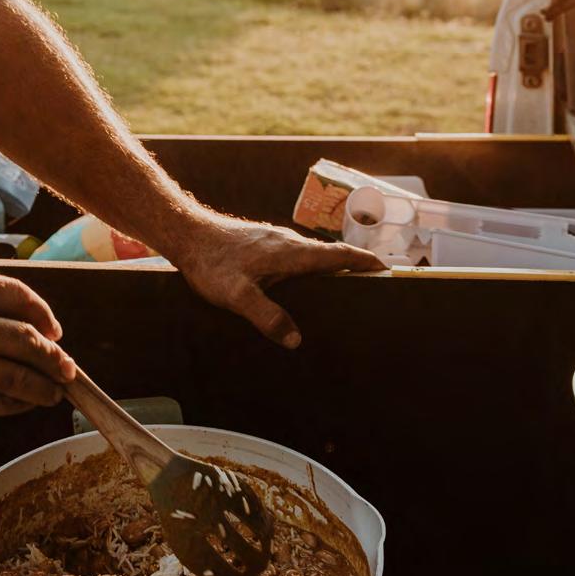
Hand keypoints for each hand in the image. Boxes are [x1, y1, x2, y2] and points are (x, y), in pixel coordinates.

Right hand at [0, 270, 75, 434]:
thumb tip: (7, 316)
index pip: (21, 299)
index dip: (43, 316)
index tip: (54, 331)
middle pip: (29, 341)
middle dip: (53, 358)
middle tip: (66, 368)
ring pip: (19, 379)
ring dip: (42, 387)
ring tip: (52, 392)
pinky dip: (14, 406)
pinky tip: (20, 405)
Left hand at [168, 211, 385, 348]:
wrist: (187, 235)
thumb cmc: (212, 263)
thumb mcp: (238, 296)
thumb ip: (267, 317)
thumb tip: (296, 340)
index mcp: (291, 252)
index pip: (338, 255)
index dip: (364, 263)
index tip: (387, 270)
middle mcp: (288, 242)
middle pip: (330, 255)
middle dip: (353, 268)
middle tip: (373, 285)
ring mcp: (275, 241)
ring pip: (312, 255)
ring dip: (331, 267)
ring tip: (343, 288)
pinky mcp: (262, 244)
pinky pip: (296, 255)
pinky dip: (311, 266)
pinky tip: (302, 284)